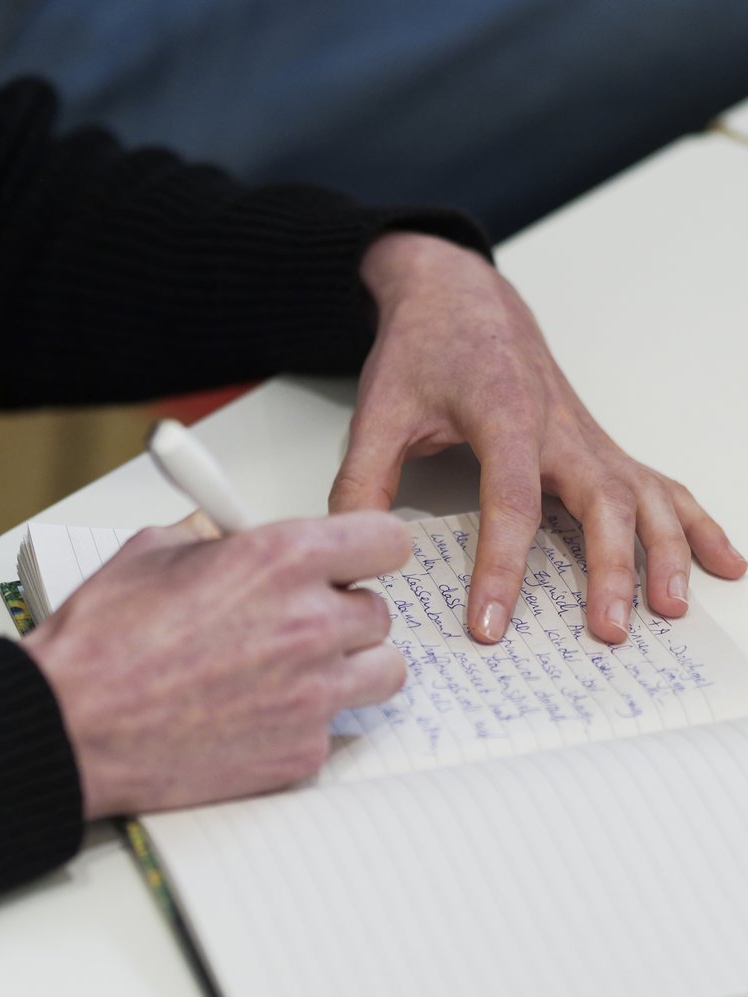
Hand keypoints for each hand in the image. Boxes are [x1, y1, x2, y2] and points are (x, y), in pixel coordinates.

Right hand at [23, 510, 409, 818]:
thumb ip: (218, 537)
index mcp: (283, 560)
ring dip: (350, 665)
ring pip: (382, 671)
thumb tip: (237, 535)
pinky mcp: (301, 751)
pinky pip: (335, 726)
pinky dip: (307, 719)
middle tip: (303, 619)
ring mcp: (312, 695)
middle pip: (382, 612)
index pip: (387, 542)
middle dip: (346, 612)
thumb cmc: (102, 641)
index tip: (360, 559)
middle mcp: (311, 625)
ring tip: (300, 668)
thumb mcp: (155, 551)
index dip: (371, 550)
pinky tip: (259, 714)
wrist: (70, 727)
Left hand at [330, 232, 745, 643]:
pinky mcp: (596, 444)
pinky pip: (658, 482)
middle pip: (599, 499)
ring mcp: (586, 435)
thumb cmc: (425, 348)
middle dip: (609, 567)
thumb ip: (363, 479)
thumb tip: (355, 550)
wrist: (461, 296)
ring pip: (641, 493)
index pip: (509, 500)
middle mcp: (558, 426)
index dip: (502, 567)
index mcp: (503, 414)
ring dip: (665, 550)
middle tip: (608, 630)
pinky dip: (694, 522)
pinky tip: (722, 561)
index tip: (491, 625)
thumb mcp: (380, 409)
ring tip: (670, 609)